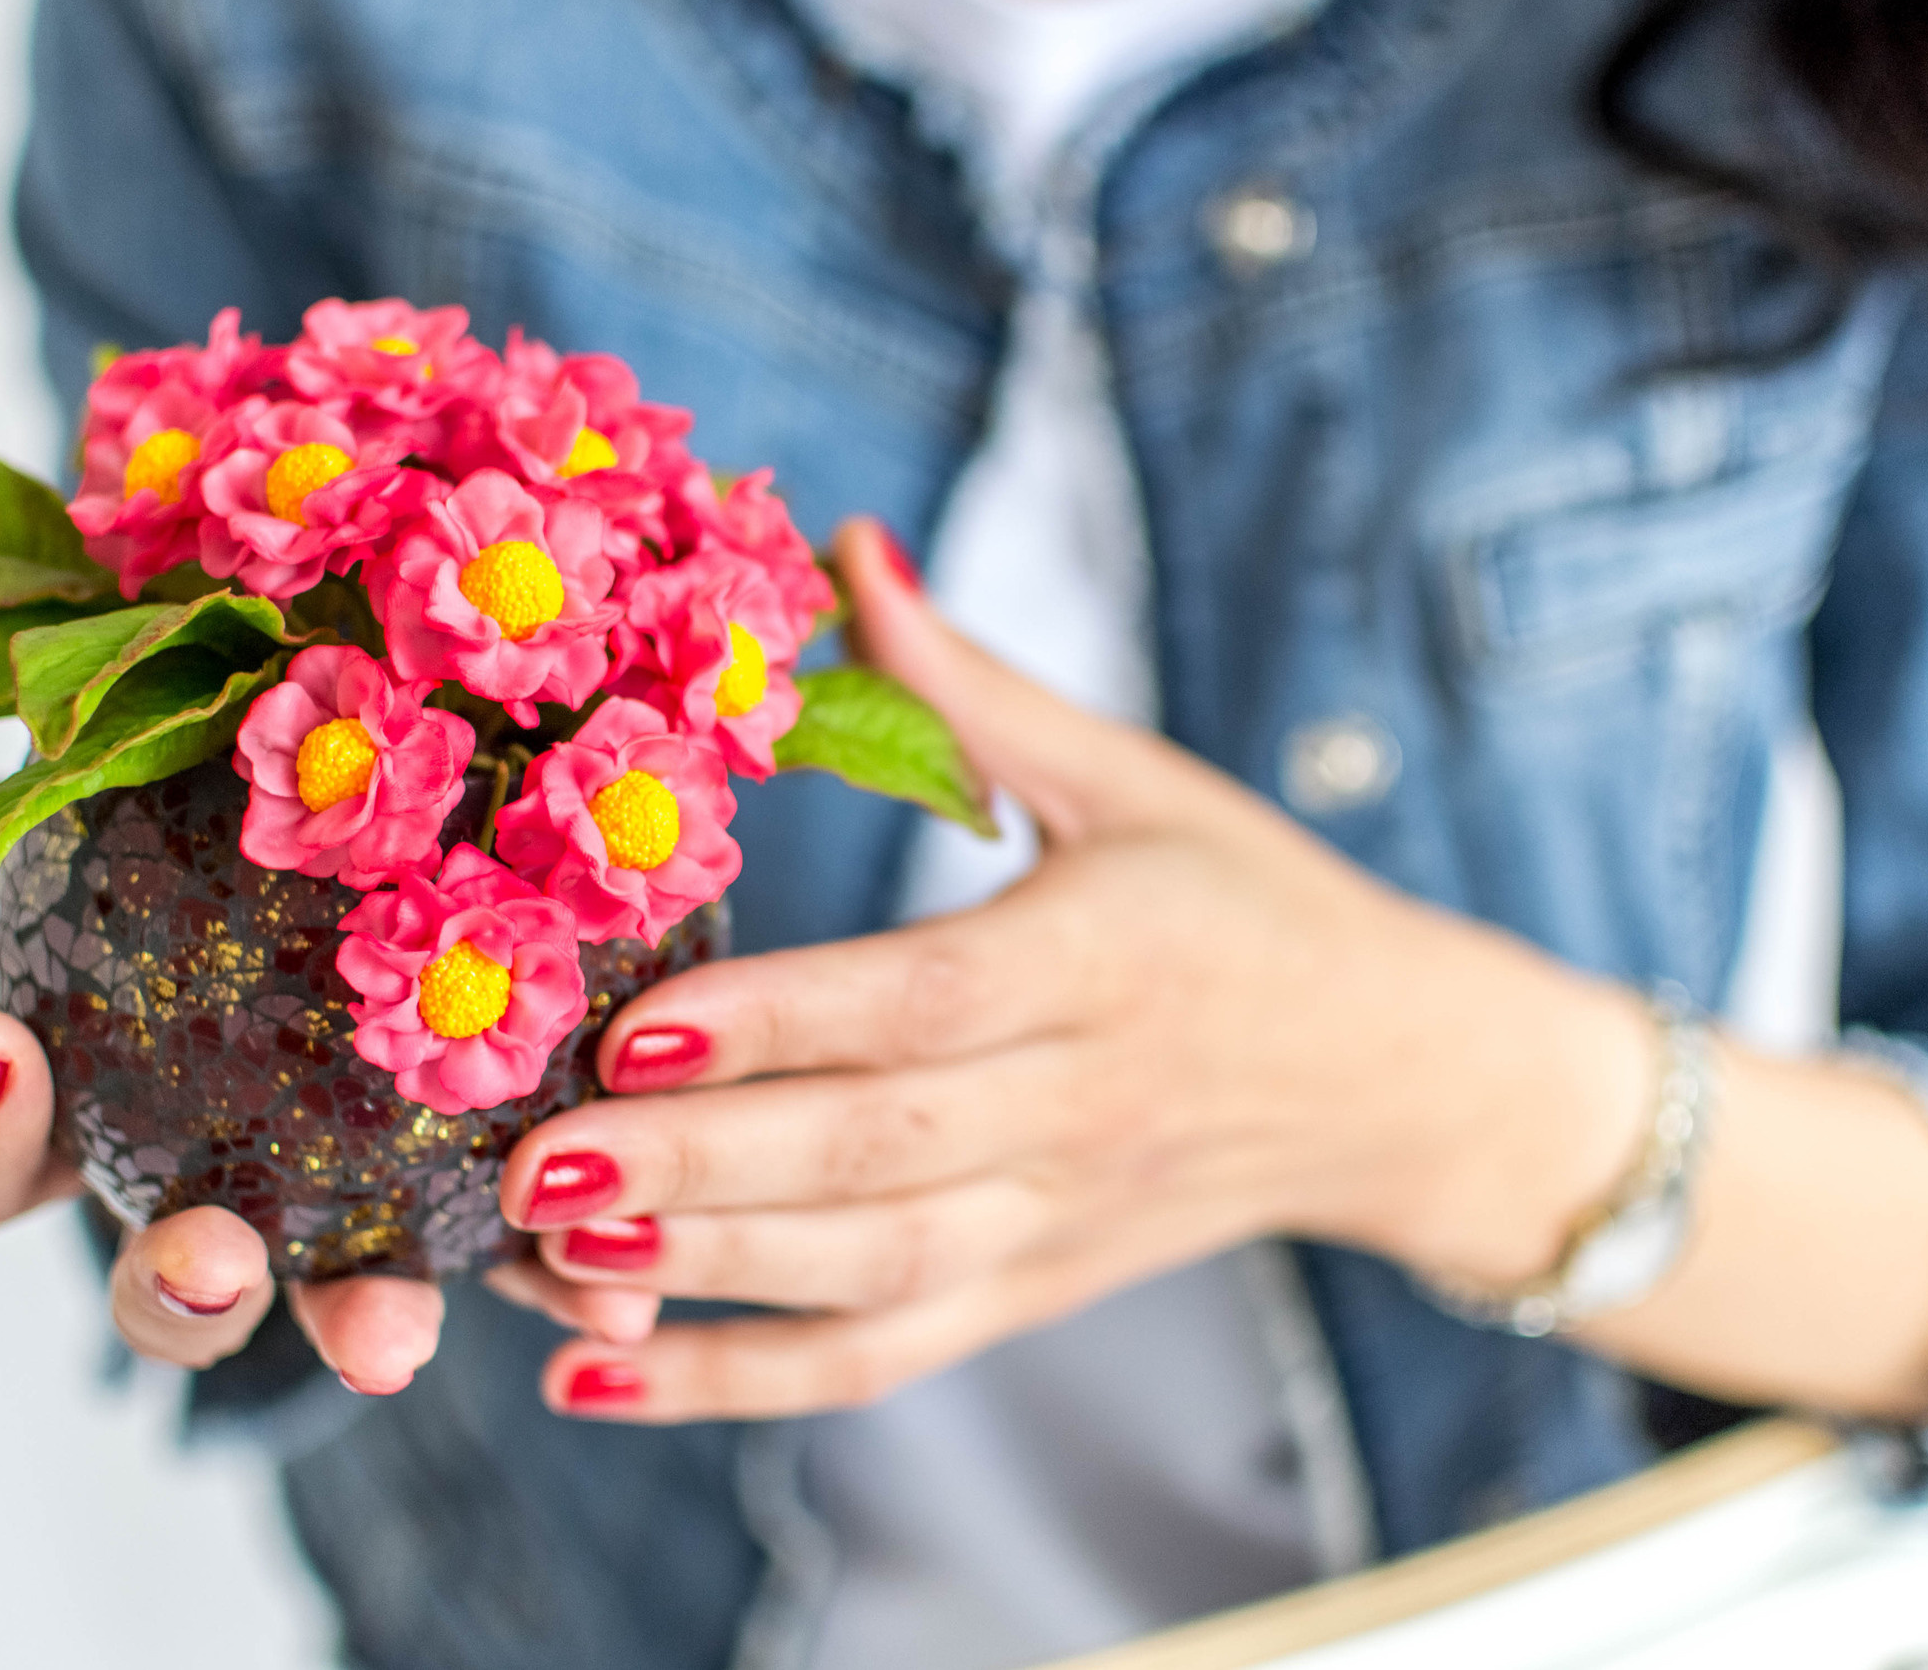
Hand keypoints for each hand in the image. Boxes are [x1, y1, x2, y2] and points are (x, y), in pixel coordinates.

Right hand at [0, 799, 656, 1393]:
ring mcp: (345, 1237)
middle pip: (162, 1293)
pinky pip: (519, 1267)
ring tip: (392, 1337)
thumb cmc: (212, 874)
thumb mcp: (127, 830)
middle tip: (211, 1257)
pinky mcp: (484, 1223)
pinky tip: (614, 1289)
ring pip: (332, 1309)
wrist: (405, 880)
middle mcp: (210, 1207)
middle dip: (177, 1289)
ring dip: (357, 1323)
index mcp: (97, 1121)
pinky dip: (559, 1279)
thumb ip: (29, 836)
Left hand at [484, 518, 1656, 1421]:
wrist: (1400, 1080)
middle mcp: (1079, 1105)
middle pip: (873, 1153)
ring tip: (532, 1260)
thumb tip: (844, 543)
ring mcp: (1054, 1219)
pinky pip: (881, 1358)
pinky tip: (596, 1380)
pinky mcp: (1032, 1292)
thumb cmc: (1251, 904)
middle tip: (527, 1162)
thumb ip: (970, 688)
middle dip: (695, 1170)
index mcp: (1103, 959)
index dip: (780, 1026)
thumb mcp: (1136, 780)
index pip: (928, 1002)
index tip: (633, 1031)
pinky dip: (739, 1384)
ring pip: (866, 1270)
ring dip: (696, 1280)